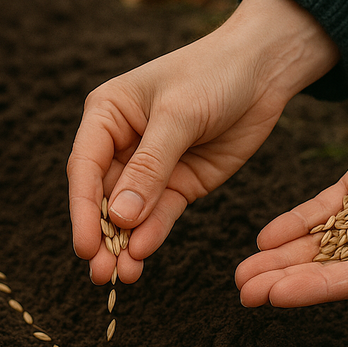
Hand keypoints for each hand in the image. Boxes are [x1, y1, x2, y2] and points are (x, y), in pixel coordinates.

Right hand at [67, 0, 339, 283]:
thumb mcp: (179, 115)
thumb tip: (119, 216)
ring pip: (130, 213)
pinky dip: (152, 235)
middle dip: (101, 235)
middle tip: (101, 273)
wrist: (265, 70)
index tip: (85, 246)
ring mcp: (152, 167)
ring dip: (125, 244)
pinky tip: (144, 254)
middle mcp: (122, 143)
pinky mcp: (181, 183)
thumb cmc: (214, 74)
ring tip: (122, 276)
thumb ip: (150, 166)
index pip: (85, 167)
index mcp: (107, 114)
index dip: (82, 209)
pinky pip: (161, 214)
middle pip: (102, 196)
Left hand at [235, 58, 347, 307]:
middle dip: (287, 280)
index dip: (313, 289)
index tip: (273, 295)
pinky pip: (324, 209)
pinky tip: (266, 237)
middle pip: (331, 268)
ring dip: (283, 257)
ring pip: (321, 242)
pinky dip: (296, 222)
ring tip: (242, 272)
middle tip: (244, 291)